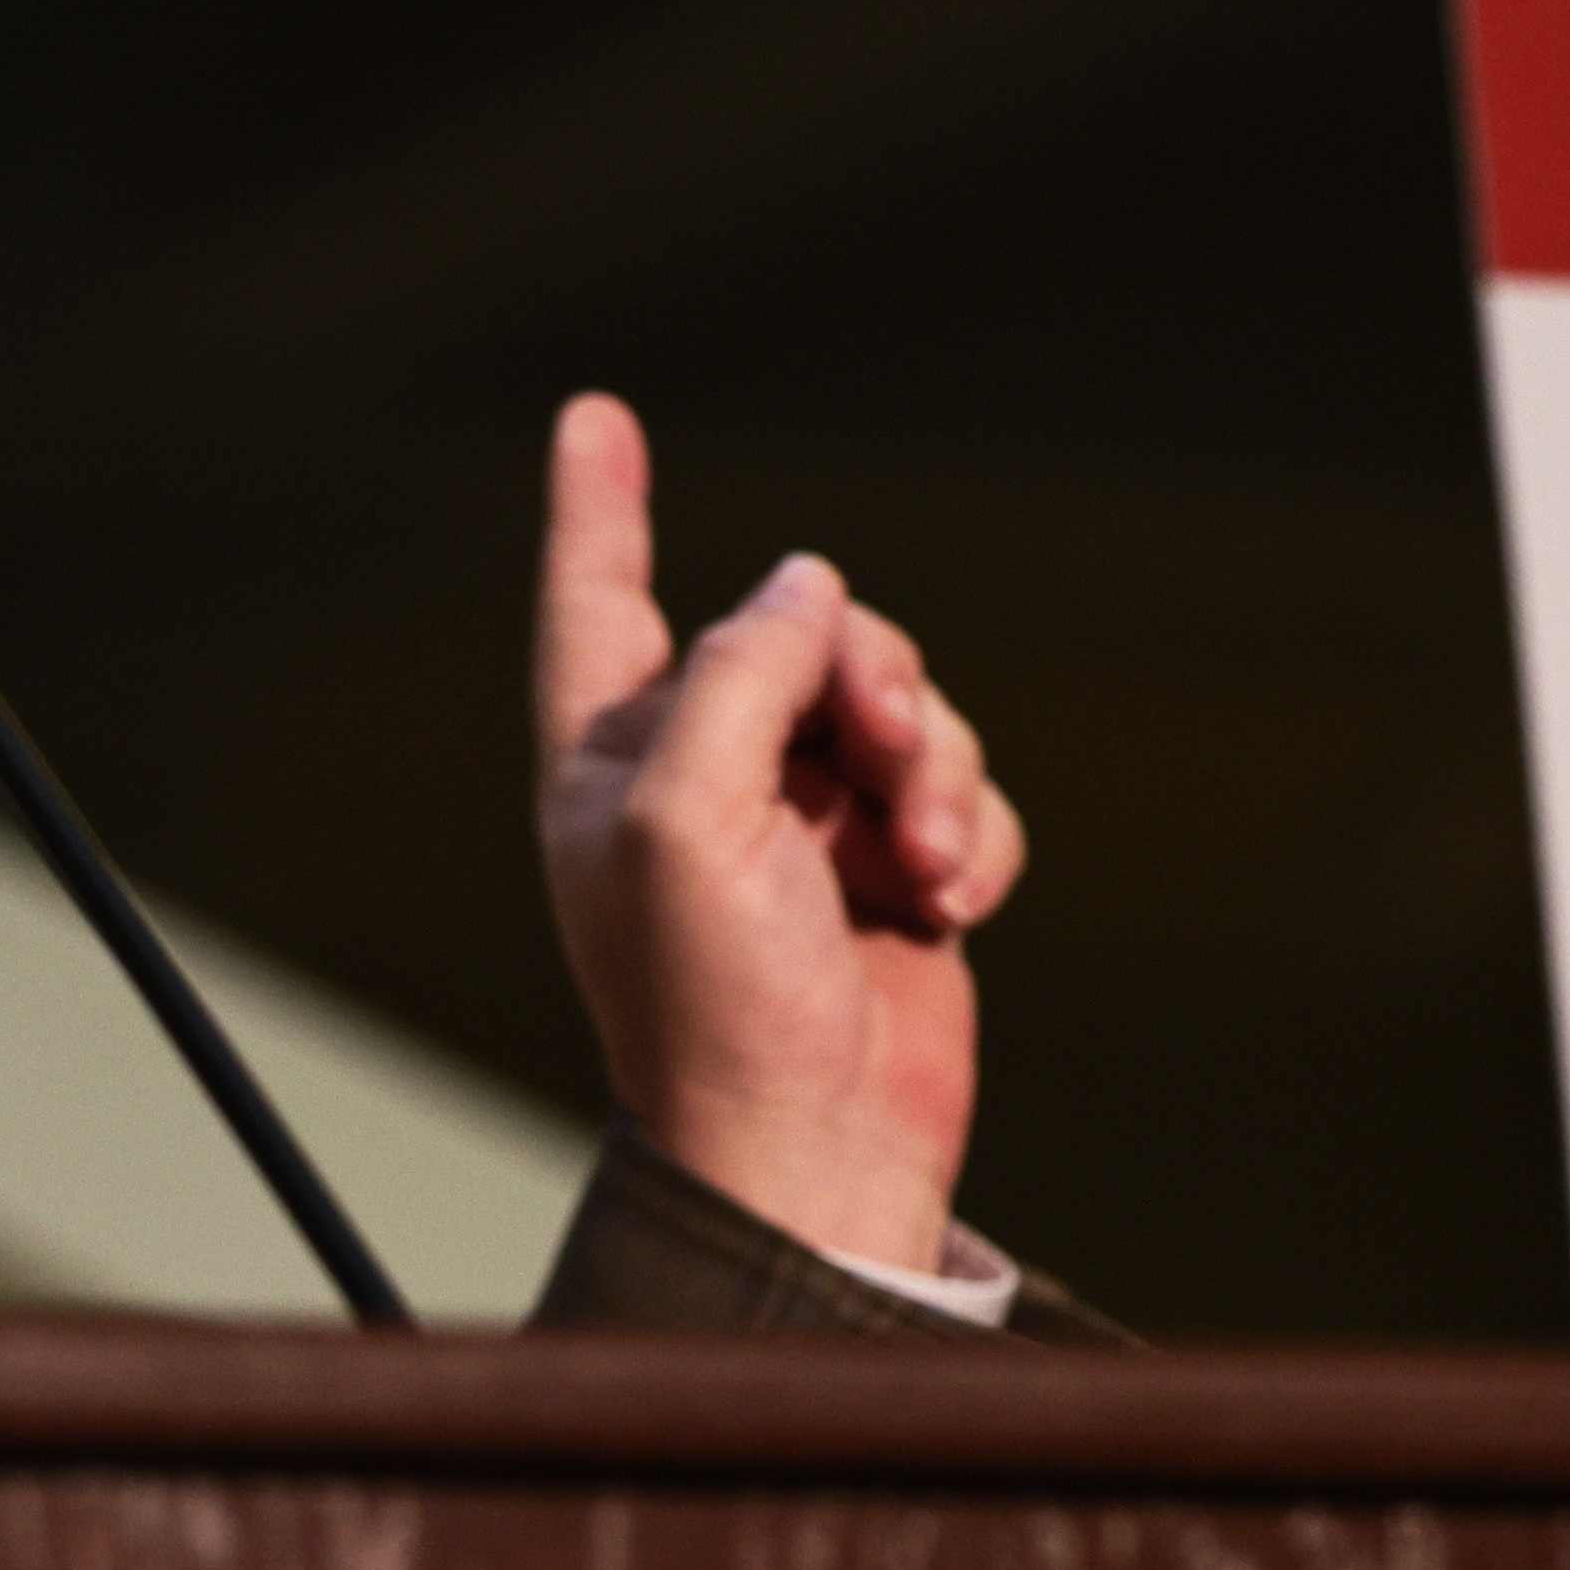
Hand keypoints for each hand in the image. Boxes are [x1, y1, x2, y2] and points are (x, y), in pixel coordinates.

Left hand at [530, 393, 1022, 1278]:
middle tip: (888, 751)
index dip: (598, 508)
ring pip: (904, 710)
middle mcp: (708, 779)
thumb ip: (741, 673)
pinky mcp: (898, 877)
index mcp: (615, 760)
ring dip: (936, 771)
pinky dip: (975, 838)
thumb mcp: (687, 816)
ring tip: (925, 866)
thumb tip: (807, 589)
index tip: (595, 417)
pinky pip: (965, 796)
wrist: (816, 1152)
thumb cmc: (715, 1006)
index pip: (600, 601)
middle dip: (870, 679)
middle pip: (807, 637)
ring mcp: (809, 829)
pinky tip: (952, 906)